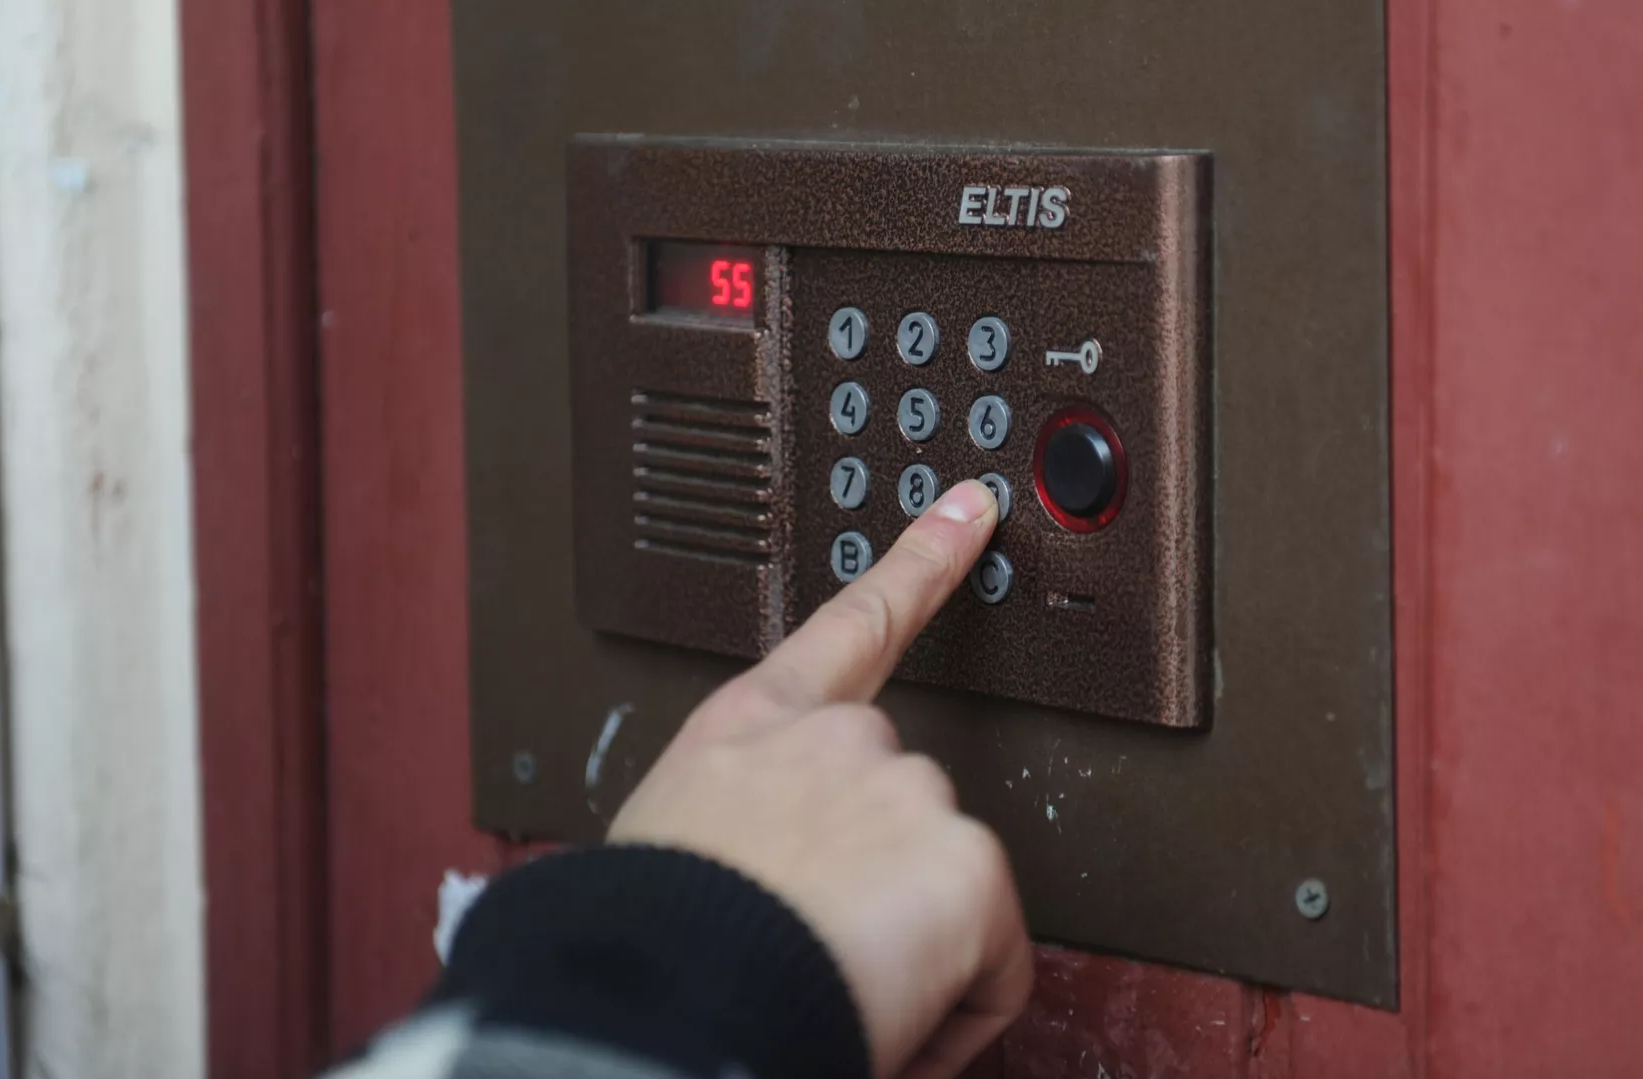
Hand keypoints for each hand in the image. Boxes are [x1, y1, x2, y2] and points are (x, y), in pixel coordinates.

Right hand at [609, 479, 1031, 1078]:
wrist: (661, 1004)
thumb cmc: (650, 950)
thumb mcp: (674, 850)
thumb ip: (745, 828)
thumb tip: (773, 883)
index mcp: (749, 726)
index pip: (851, 625)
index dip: (921, 561)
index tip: (970, 509)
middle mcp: (835, 739)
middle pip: (903, 806)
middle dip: (882, 880)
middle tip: (821, 949)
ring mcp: (908, 790)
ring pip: (946, 888)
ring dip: (913, 949)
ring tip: (837, 989)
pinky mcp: (965, 859)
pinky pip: (993, 965)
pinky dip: (957, 1013)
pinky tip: (891, 1019)